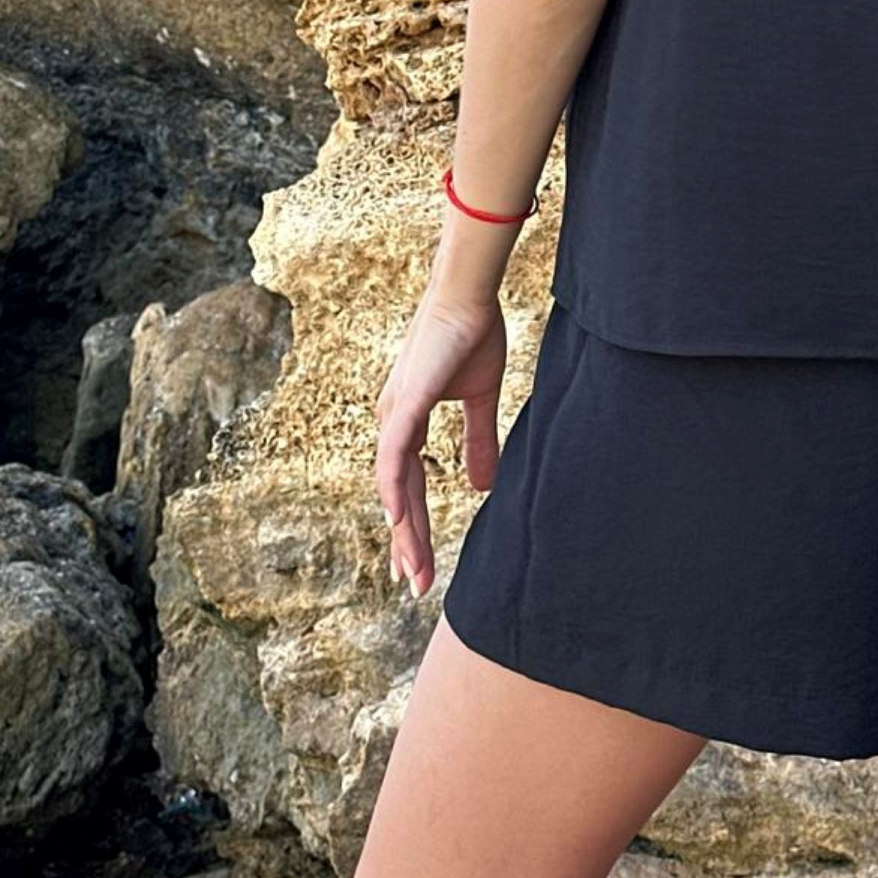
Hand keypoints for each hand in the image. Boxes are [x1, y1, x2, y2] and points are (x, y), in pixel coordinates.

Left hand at [373, 289, 509, 599]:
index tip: (416, 564)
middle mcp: (393, 421)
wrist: (469, 294)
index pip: (409, 485)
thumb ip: (478, 442)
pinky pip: (395, 455)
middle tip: (413, 584)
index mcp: (407, 420)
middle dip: (406, 542)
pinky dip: (395, 488)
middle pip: (398, 495)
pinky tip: (397, 518)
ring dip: (404, 530)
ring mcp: (396, 413)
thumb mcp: (480, 400)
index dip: (413, 526)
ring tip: (412, 569)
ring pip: (394, 485)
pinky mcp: (406, 402)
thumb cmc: (472, 335)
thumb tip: (483, 486)